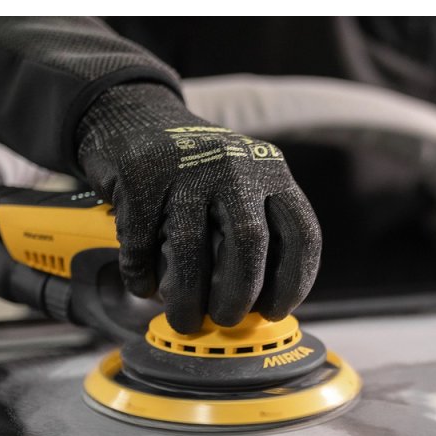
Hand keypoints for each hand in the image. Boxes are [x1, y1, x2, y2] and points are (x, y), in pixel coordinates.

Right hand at [76, 84, 320, 333]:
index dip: (294, 281)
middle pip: (249, 243)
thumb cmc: (196, 169)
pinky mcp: (140, 176)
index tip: (275, 310)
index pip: (301, 233)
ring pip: (191, 248)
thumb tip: (259, 304)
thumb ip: (259, 228)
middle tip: (227, 320)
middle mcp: (235, 165)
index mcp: (271, 170)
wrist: (135, 114)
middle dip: (238, 295)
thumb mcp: (243, 182)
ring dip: (188, 297)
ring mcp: (186, 167)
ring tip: (185, 320)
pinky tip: (145, 288)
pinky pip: (141, 241)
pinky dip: (143, 275)